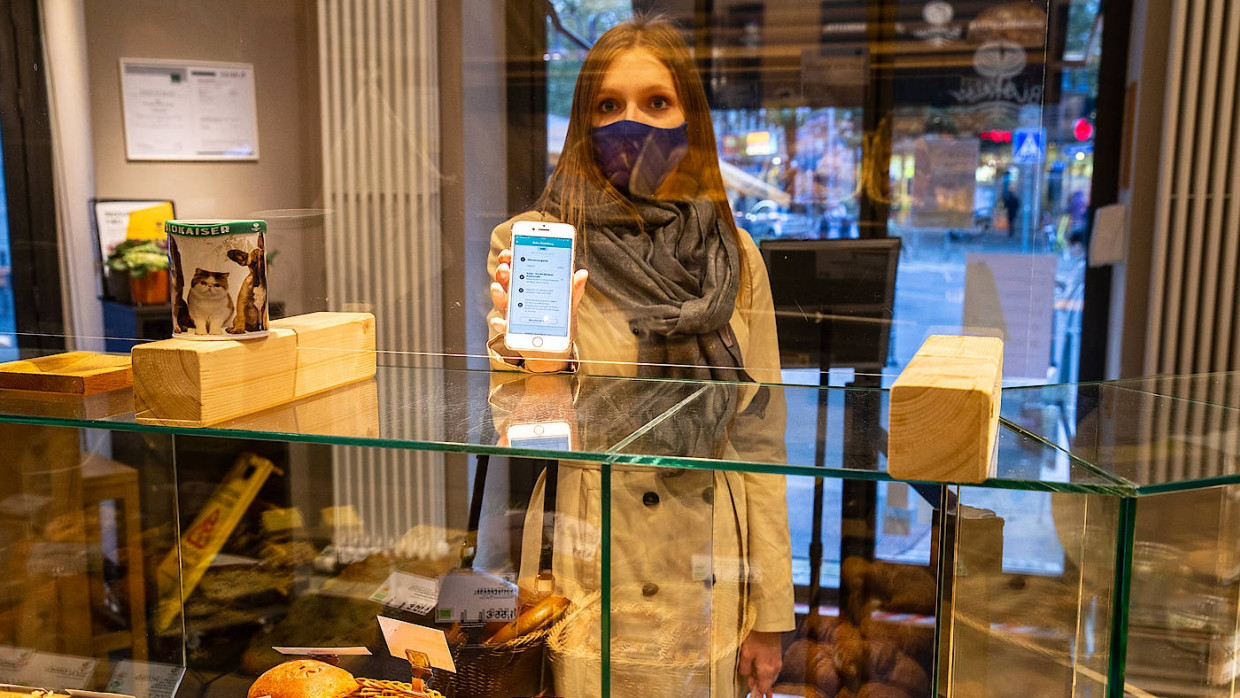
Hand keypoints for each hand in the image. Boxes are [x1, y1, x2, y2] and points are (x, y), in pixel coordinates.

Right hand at [490, 247, 588, 371]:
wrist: (557, 348)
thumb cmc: (561, 323)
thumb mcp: (569, 304)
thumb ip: (574, 289)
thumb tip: (583, 273)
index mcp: (531, 286)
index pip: (519, 267)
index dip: (512, 257)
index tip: (510, 250)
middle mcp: (519, 297)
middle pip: (507, 281)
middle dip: (503, 271)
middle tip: (505, 267)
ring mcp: (514, 313)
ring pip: (502, 300)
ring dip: (498, 293)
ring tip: (497, 287)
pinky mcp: (513, 331)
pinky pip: (504, 326)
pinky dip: (500, 324)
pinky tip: (501, 322)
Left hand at [738, 630, 781, 697]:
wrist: (767, 624)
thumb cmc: (757, 636)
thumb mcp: (745, 654)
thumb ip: (744, 668)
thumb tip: (745, 675)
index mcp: (767, 670)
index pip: (763, 688)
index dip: (757, 691)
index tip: (753, 693)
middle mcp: (774, 668)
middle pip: (768, 683)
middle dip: (760, 685)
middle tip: (752, 686)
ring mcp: (777, 662)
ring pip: (771, 676)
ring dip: (763, 679)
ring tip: (756, 680)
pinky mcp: (777, 656)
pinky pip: (772, 669)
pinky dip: (767, 672)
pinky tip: (762, 670)